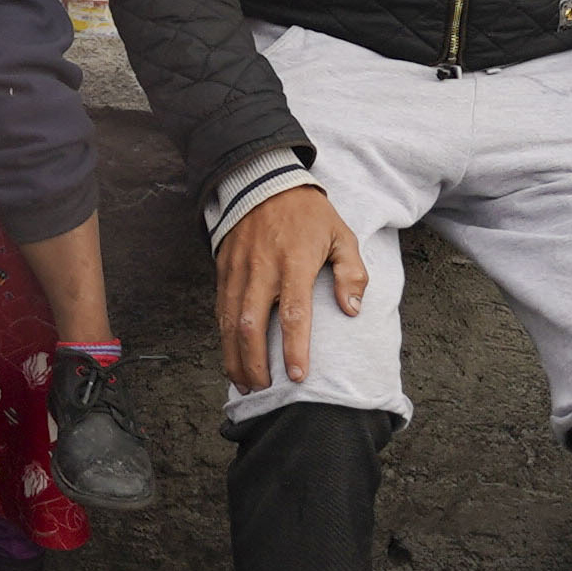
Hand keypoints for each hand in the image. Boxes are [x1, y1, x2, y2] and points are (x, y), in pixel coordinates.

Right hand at [217, 183, 366, 390]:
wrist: (263, 181)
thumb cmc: (309, 214)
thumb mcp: (342, 234)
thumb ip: (351, 273)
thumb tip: (351, 310)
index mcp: (294, 262)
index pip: (293, 314)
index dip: (294, 349)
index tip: (297, 377)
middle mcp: (262, 269)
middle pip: (250, 326)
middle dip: (255, 364)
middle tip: (263, 389)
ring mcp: (238, 271)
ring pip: (228, 323)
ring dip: (234, 357)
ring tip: (244, 384)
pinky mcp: (224, 270)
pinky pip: (220, 310)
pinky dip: (223, 338)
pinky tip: (231, 357)